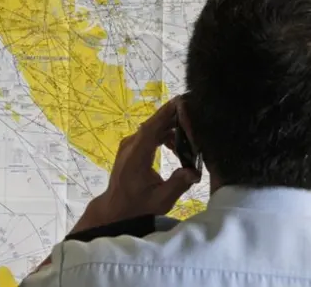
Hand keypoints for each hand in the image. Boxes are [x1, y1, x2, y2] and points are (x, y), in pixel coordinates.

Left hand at [71, 97, 200, 232]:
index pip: (151, 128)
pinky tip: (176, 146)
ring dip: (170, 128)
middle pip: (153, 124)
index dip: (166, 114)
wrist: (115, 208)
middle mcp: (131, 146)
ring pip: (152, 128)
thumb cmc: (137, 206)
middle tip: (194, 114)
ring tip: (190, 136)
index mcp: (136, 156)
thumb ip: (178, 184)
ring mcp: (130, 145)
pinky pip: (149, 135)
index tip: (181, 102)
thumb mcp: (161, 200)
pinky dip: (163, 135)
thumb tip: (195, 172)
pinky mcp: (132, 148)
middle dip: (173, 118)